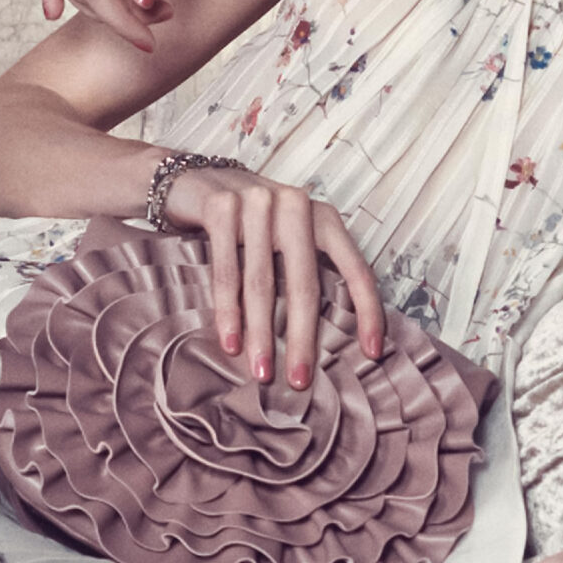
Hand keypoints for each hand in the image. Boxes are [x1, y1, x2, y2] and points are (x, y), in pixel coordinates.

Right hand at [164, 165, 385, 389]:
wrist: (191, 181)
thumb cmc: (248, 224)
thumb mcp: (286, 239)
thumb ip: (307, 270)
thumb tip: (334, 337)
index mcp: (324, 218)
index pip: (356, 270)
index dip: (368, 313)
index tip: (371, 353)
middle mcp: (296, 205)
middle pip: (305, 284)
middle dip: (302, 338)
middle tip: (298, 381)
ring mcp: (258, 202)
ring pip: (262, 283)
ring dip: (260, 334)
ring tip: (261, 373)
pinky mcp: (221, 207)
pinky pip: (226, 271)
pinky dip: (227, 310)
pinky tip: (230, 342)